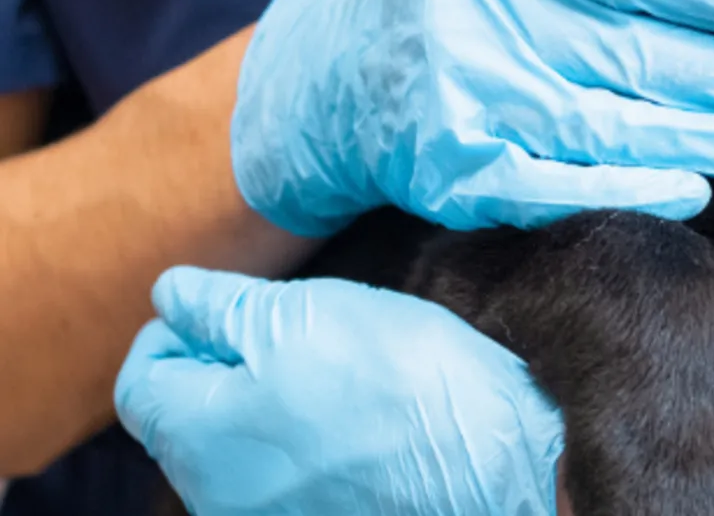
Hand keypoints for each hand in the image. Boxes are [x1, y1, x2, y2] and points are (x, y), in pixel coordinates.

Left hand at [114, 267, 563, 515]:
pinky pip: (291, 479)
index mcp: (193, 434)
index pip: (142, 377)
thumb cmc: (397, 383)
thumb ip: (221, 306)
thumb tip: (172, 297)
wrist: (494, 466)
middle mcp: (214, 493)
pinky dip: (313, 445)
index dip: (180, 328)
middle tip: (303, 331)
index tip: (234, 305)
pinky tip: (367, 420)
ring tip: (346, 374)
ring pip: (242, 450)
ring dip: (275, 406)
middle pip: (190, 418)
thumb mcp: (303, 313)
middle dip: (230, 367)